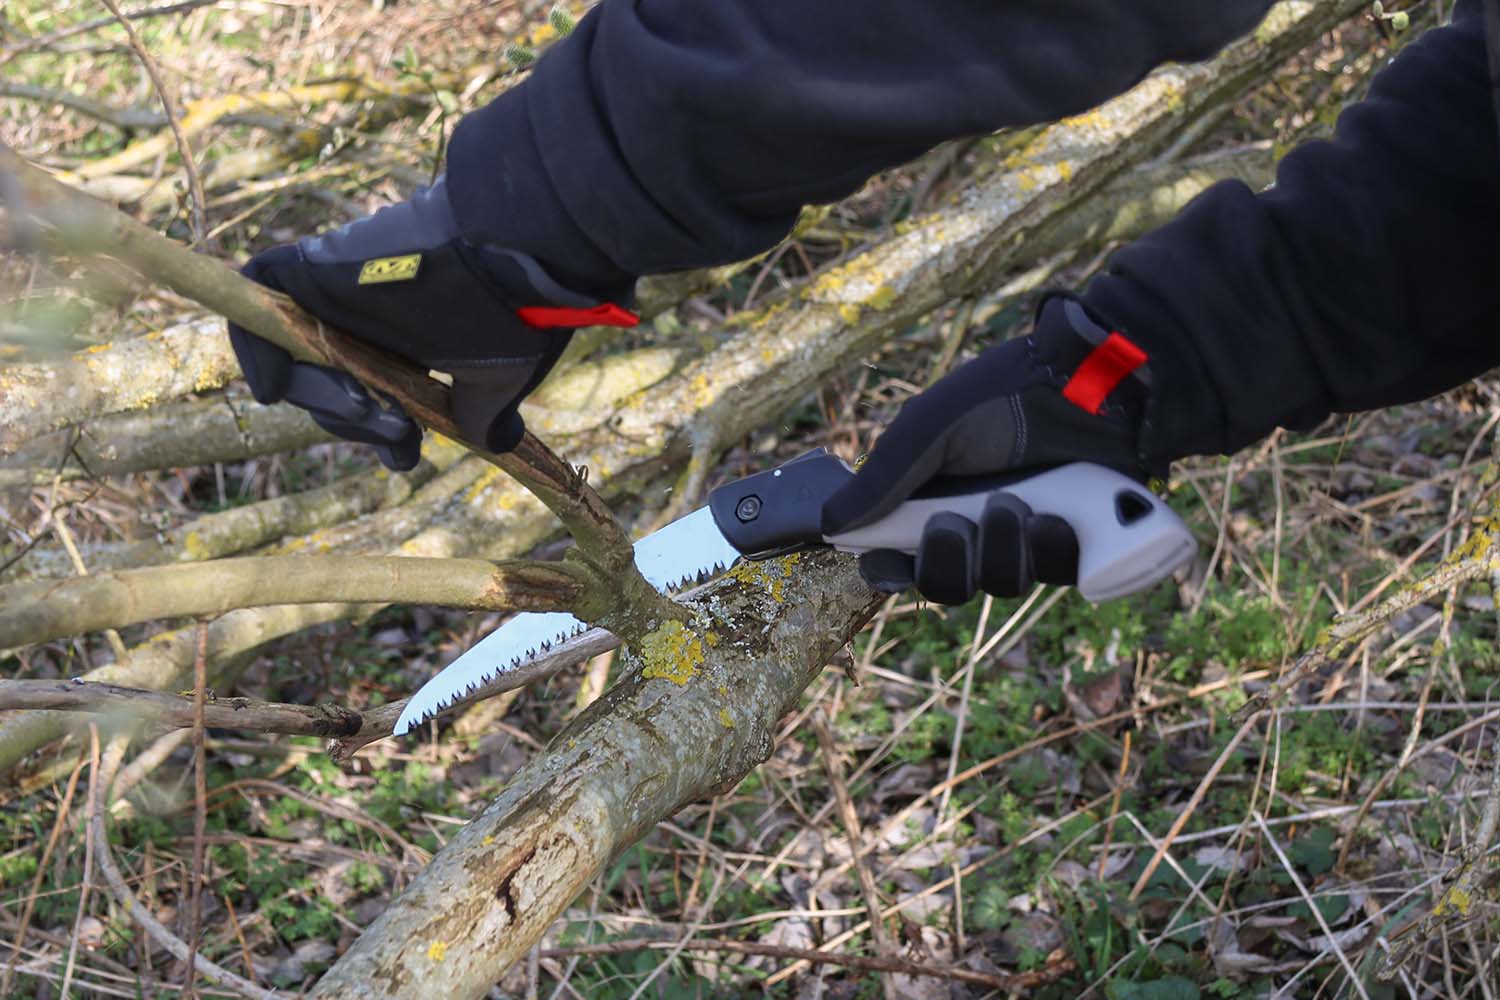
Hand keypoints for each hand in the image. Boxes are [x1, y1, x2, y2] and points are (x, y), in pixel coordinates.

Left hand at [228, 176, 638, 470]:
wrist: (509, 253)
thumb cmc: (512, 312)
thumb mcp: (500, 378)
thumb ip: (487, 413)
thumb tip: (499, 440)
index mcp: (411, 338)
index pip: (375, 389)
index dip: (381, 429)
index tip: (403, 454)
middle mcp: (370, 316)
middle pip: (332, 381)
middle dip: (355, 420)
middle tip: (393, 429)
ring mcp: (338, 292)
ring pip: (299, 354)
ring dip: (323, 398)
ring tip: (364, 412)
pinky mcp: (311, 268)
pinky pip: (255, 304)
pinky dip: (255, 348)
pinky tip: (274, 390)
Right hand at [821, 297, 1155, 603]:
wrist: (1088, 381)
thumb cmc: (1003, 394)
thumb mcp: (929, 429)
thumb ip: (880, 479)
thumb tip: (828, 526)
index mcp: (932, 499)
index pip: (899, 559)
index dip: (891, 573)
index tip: (889, 568)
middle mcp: (977, 526)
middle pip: (947, 585)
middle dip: (947, 562)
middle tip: (953, 523)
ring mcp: (1026, 537)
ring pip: (1000, 584)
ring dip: (1000, 549)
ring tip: (1013, 503)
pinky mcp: (1076, 542)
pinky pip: (1054, 575)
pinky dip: (1047, 549)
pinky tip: (1053, 516)